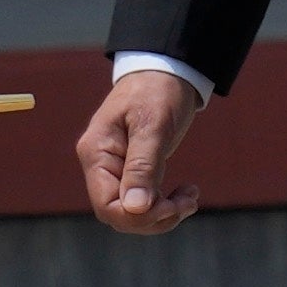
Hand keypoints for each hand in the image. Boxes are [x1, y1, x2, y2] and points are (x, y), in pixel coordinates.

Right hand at [78, 69, 206, 234]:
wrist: (165, 70)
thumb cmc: (157, 90)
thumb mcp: (153, 126)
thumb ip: (142, 166)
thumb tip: (135, 208)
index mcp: (97, 153)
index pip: (106, 205)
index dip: (138, 216)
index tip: (171, 206)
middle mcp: (100, 165)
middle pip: (118, 214)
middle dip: (154, 217)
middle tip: (188, 201)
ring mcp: (115, 169)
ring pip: (132, 213)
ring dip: (163, 214)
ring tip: (190, 197)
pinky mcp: (131, 171)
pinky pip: (142, 202)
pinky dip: (165, 205)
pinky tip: (186, 192)